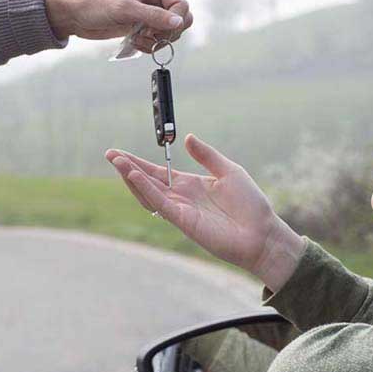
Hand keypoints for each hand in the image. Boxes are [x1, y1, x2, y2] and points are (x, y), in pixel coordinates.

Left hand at [45, 0, 192, 50]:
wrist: (74, 15)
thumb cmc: (93, 3)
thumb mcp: (124, 9)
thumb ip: (153, 16)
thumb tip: (178, 23)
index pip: (180, 3)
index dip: (175, 20)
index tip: (159, 32)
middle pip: (181, 18)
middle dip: (167, 32)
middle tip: (149, 36)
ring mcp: (150, 11)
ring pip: (171, 31)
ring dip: (157, 40)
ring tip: (138, 39)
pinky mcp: (144, 24)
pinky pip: (159, 39)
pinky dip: (151, 45)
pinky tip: (135, 42)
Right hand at [106, 134, 305, 290]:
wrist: (262, 233)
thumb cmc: (251, 205)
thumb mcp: (229, 171)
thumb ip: (206, 155)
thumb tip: (187, 138)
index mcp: (191, 185)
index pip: (158, 173)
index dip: (139, 163)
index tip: (121, 153)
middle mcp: (181, 198)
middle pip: (147, 182)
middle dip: (128, 168)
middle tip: (110, 154)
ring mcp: (180, 210)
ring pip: (148, 193)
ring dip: (132, 178)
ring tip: (118, 162)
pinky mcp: (183, 221)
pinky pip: (160, 203)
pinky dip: (146, 189)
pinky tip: (135, 176)